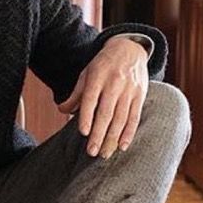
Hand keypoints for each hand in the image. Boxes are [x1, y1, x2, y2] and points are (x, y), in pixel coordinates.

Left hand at [57, 37, 148, 157]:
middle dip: (99, 134)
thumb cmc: (103, 65)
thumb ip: (76, 94)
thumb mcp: (86, 74)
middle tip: (92, 152)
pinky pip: (135, 117)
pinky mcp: (140, 95)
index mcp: (97, 78)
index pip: (91, 99)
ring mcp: (129, 90)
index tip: (83, 133)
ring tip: (104, 153)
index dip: (87, 116)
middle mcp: (114, 84)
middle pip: (106, 113)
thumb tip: (62, 111)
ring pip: (121, 118)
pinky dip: (129, 133)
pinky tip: (122, 146)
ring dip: (112, 138)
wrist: (130, 48)